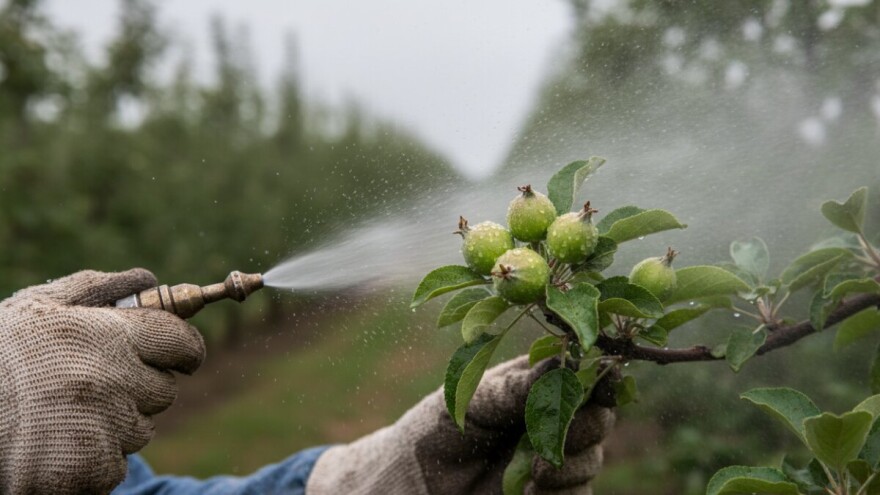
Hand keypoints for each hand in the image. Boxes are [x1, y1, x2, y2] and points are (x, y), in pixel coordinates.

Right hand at [0, 269, 205, 493]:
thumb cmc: (1, 354)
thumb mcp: (41, 306)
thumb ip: (100, 288)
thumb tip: (150, 280)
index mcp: (108, 336)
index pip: (184, 343)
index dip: (183, 349)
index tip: (178, 354)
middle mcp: (112, 381)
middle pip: (165, 388)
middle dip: (140, 386)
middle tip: (95, 383)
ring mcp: (104, 428)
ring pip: (142, 427)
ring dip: (117, 422)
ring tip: (67, 412)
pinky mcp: (91, 467)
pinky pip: (117, 462)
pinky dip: (96, 457)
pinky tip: (60, 442)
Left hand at [307, 355, 615, 494]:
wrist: (408, 487)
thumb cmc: (432, 431)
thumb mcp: (467, 401)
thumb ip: (512, 389)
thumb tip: (559, 362)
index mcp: (532, 383)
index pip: (579, 373)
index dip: (596, 376)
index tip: (604, 381)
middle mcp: (548, 418)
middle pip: (597, 417)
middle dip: (585, 425)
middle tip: (555, 437)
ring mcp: (550, 458)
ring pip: (591, 459)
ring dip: (569, 465)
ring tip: (532, 471)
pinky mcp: (547, 494)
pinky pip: (575, 494)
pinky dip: (558, 492)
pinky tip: (529, 489)